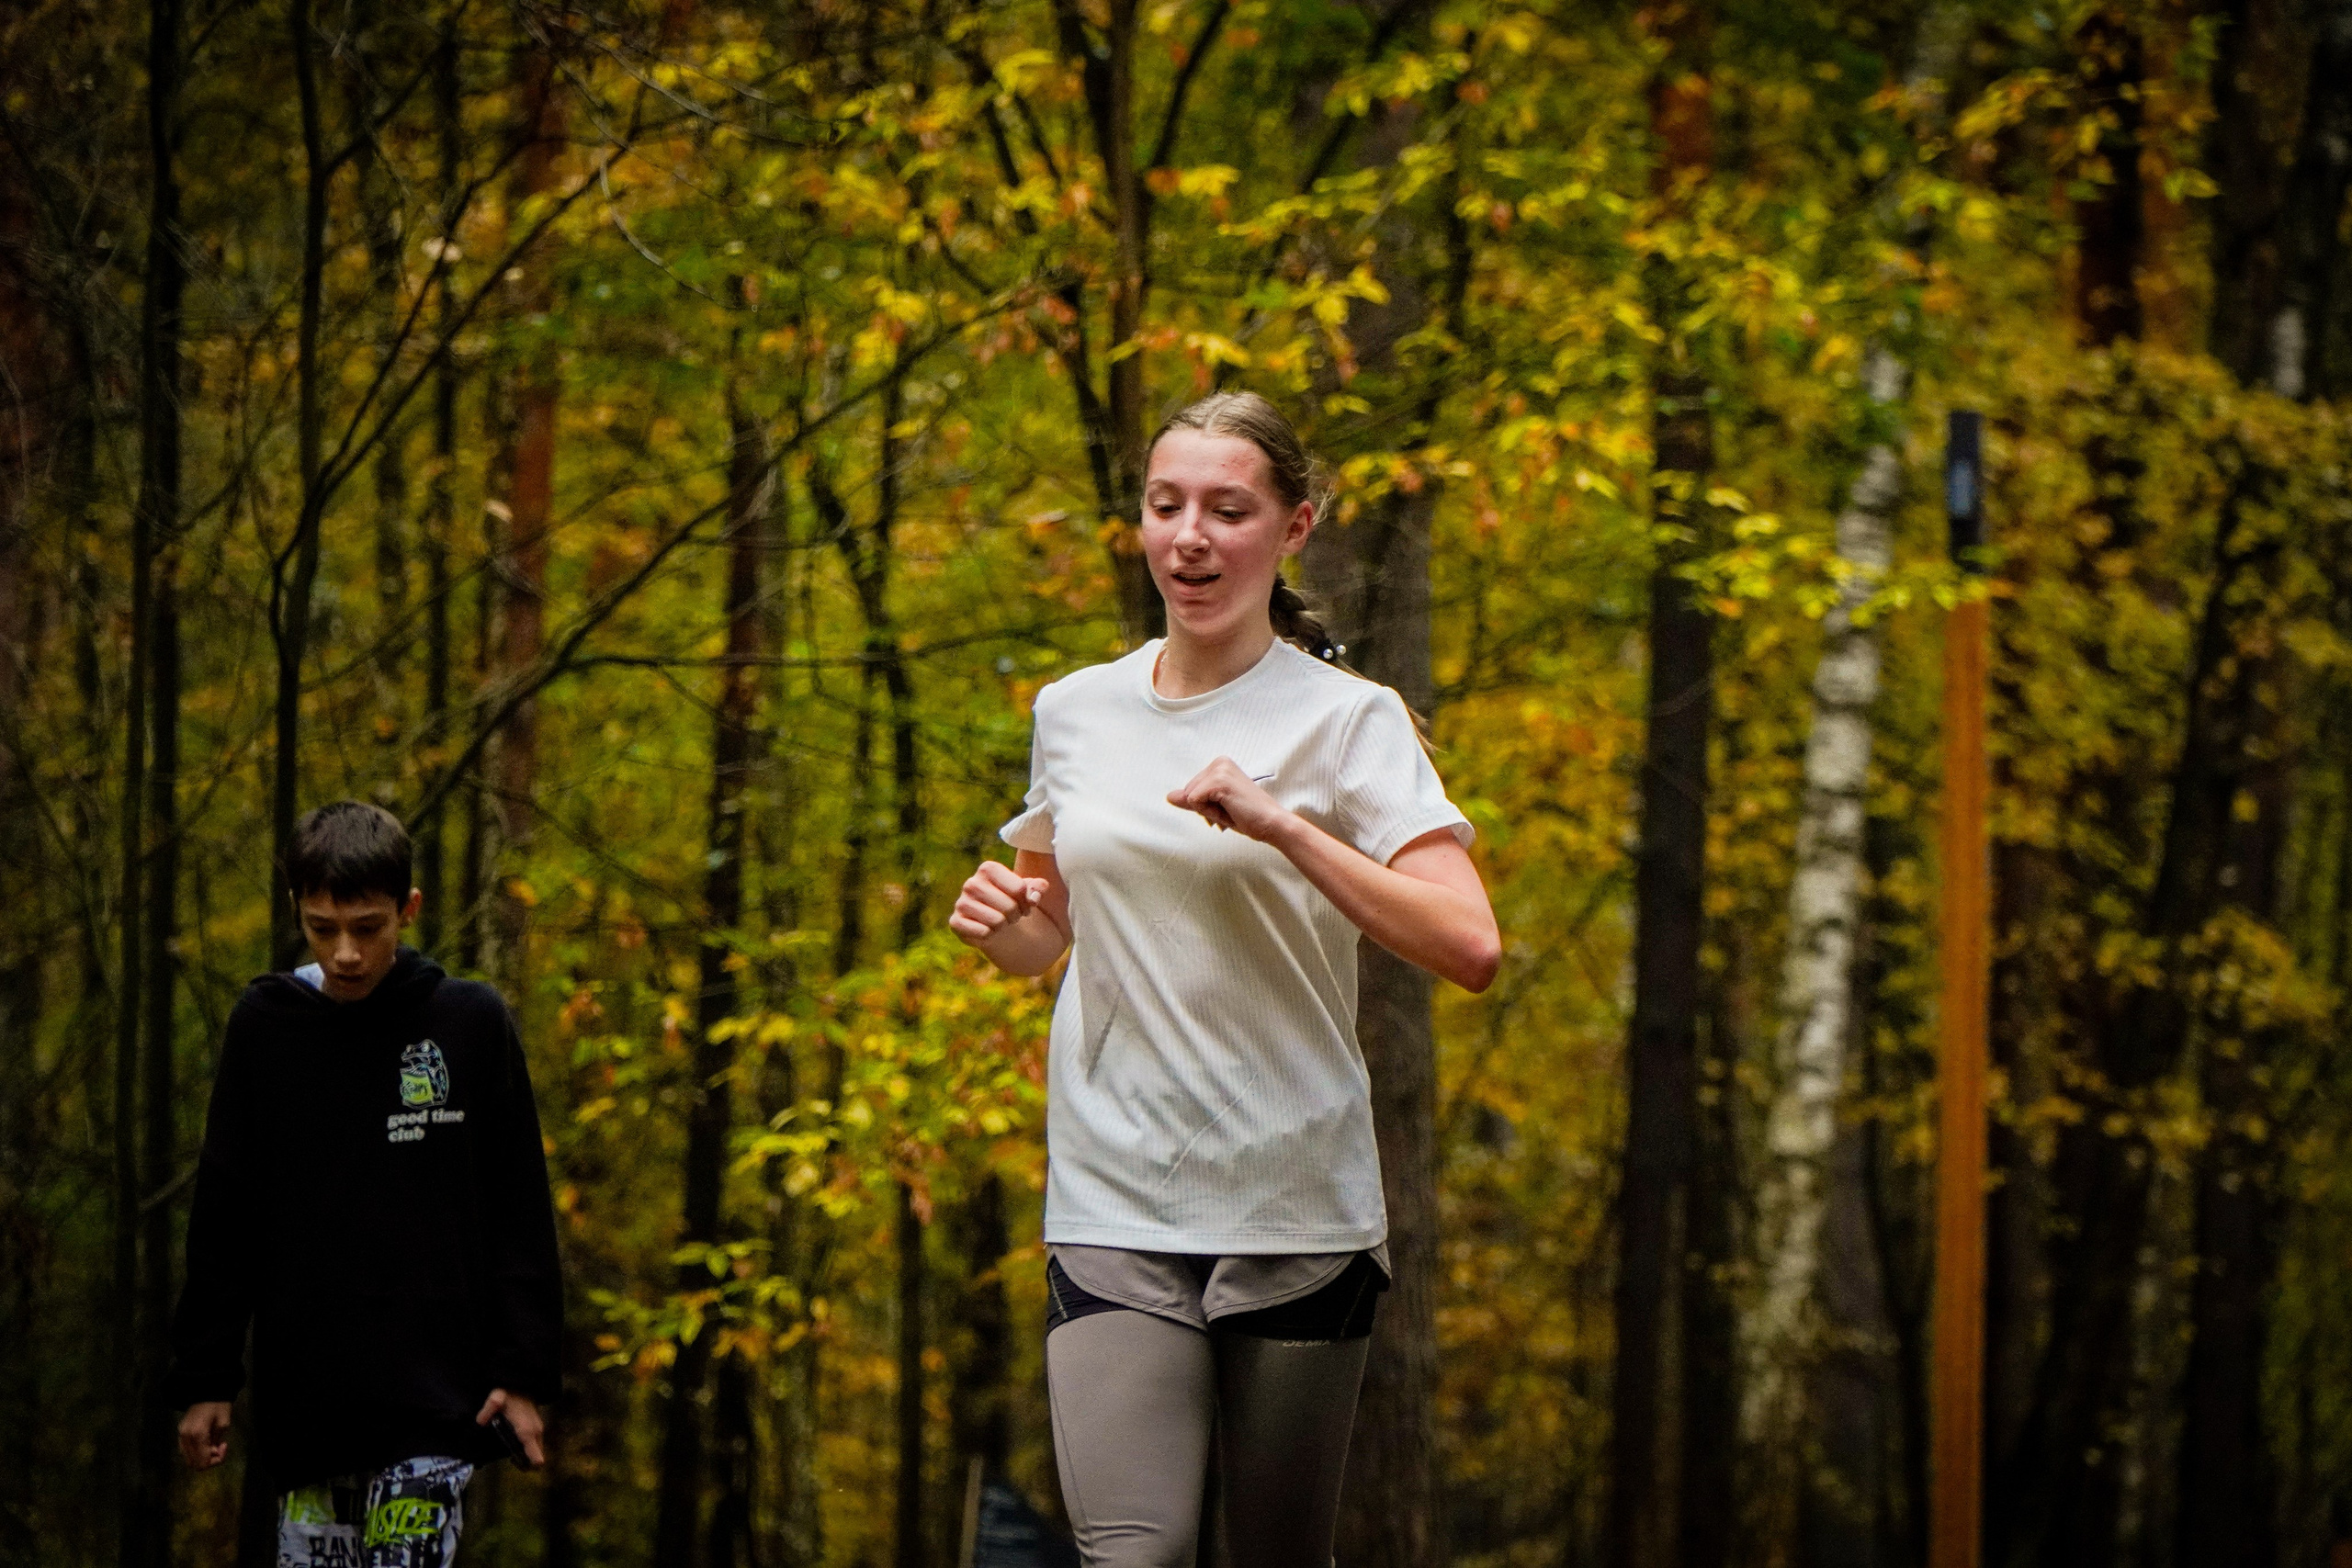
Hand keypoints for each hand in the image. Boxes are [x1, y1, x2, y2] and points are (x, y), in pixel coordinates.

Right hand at [179, 1402, 232, 1469]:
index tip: (223, 1446)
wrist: (206, 1390)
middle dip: (208, 1460)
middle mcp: (185, 1438)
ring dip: (201, 1456)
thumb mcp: (223, 1423)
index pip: (202, 1463)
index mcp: (197, 1435)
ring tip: (213, 1442)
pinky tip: (205, 1441)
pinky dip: (196, 1451)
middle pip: (193, 1464)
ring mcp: (180, 1435)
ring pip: (188, 1458)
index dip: (215, 1461)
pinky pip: (185, 1450)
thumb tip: (212, 1453)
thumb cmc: (218, 1405)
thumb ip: (217, 1442)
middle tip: (219, 1445)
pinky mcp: (180, 1433)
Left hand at [475, 1388, 545, 1467]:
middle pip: (537, 1458)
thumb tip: (480, 1422)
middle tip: (510, 1460)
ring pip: (537, 1451)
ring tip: (511, 1453)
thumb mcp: (497, 1397)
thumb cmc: (510, 1392)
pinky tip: (514, 1443)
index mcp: (527, 1431)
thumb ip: (488, 1410)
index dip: (527, 1466)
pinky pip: (535, 1444)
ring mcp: (538, 1429)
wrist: (522, 1382)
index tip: (514, 1464)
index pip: (537, 1458)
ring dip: (527, 1455)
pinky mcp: (537, 1426)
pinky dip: (528, 1448)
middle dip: (526, 1463)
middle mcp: (536, 1433)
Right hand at [947, 860, 1048, 948]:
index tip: (1023, 903)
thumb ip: (1038, 887)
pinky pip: (983, 933)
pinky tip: (986, 929)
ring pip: (997, 921)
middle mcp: (972, 883)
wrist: (993, 920)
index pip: (1020, 889)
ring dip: (1003, 926)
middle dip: (1015, 915)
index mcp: (988, 868)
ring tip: (1000, 921)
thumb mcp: (1029, 890)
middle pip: (1009, 907)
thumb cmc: (1011, 900)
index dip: (1027, 902)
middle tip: (1011, 915)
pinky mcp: (955, 922)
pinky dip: (990, 935)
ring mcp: (961, 902)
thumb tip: (1038, 891)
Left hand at [1167, 757, 1291, 842]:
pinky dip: (1210, 813)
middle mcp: (1219, 762)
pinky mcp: (1219, 781)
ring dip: (1208, 811)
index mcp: (1220, 765)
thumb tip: (1169, 796)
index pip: (1191, 789)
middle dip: (1204, 808)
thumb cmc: (1248, 816)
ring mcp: (1220, 769)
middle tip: (1231, 810)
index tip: (1229, 806)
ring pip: (1190, 797)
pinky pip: (1195, 801)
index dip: (1205, 805)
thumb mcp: (1215, 807)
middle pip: (1187, 792)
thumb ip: (1192, 800)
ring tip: (1231, 810)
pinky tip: (1231, 811)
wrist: (1272, 823)